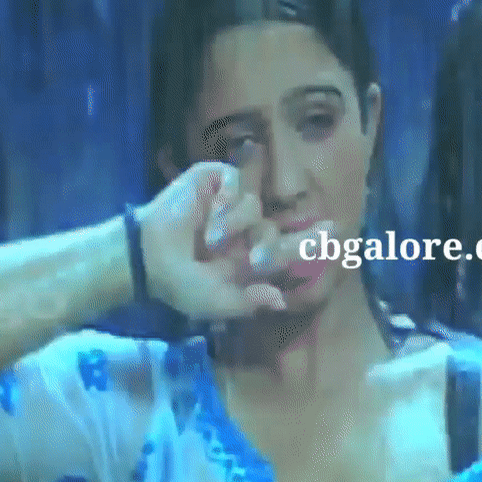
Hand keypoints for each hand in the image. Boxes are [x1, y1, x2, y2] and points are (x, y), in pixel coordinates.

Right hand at [138, 161, 331, 321]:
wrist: (146, 258)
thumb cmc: (179, 284)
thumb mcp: (215, 302)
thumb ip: (248, 302)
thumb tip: (280, 301)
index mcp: (249, 257)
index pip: (288, 249)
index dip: (312, 243)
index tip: (335, 236)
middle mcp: (245, 228)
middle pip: (276, 227)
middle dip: (276, 244)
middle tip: (259, 259)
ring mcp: (230, 203)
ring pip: (255, 208)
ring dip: (236, 228)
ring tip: (212, 243)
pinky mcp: (213, 180)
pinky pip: (236, 184)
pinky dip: (227, 203)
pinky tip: (210, 219)